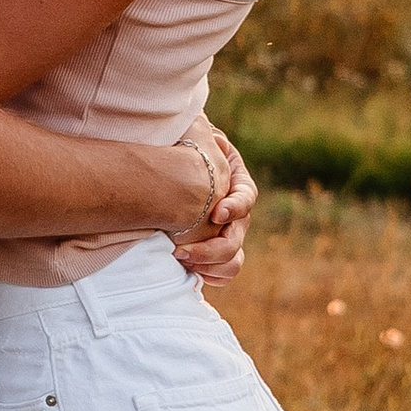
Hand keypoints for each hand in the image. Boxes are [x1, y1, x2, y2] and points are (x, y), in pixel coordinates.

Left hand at [171, 124, 256, 282]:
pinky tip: (189, 273)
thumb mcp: (192, 135)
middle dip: (212, 248)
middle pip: (237, 238)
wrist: (164, 171)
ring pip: (233, 261)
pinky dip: (209, 277)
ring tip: (181, 261)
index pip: (247, 197)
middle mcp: (236, 213)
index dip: (236, 207)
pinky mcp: (212, 253)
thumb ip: (200, 133)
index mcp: (236, 183)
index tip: (217, 213)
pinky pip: (221, 274)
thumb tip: (211, 135)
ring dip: (210, 266)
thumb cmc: (180, 148)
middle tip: (180, 250)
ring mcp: (226, 235)